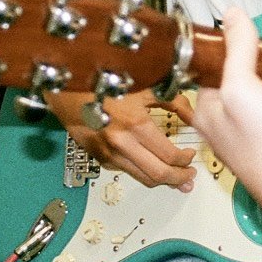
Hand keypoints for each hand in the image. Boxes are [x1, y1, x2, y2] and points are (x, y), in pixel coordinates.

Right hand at [45, 88, 197, 191]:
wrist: (66, 84)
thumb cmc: (107, 80)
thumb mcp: (146, 85)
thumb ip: (175, 102)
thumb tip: (194, 116)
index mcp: (135, 124)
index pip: (169, 156)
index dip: (185, 160)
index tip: (191, 156)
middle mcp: (120, 143)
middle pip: (157, 175)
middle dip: (178, 179)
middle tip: (188, 178)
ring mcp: (107, 153)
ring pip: (140, 178)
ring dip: (161, 181)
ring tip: (175, 179)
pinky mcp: (98, 156)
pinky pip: (125, 170)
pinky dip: (141, 171)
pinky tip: (150, 167)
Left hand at [192, 8, 261, 208]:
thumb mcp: (246, 87)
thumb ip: (237, 50)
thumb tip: (231, 15)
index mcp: (208, 113)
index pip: (210, 70)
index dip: (227, 50)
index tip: (244, 35)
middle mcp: (226, 127)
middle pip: (238, 83)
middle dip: (258, 68)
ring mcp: (252, 139)